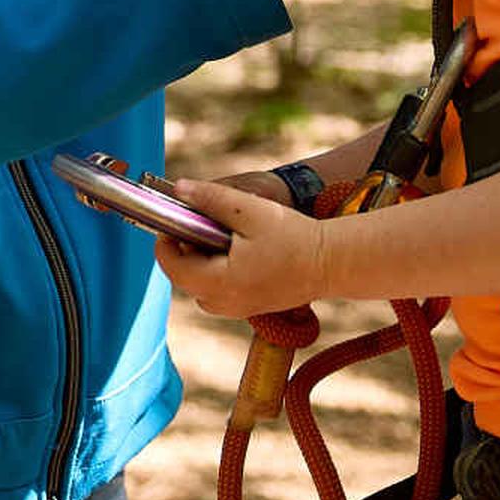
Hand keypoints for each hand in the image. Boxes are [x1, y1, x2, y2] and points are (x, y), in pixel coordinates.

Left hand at [153, 176, 330, 320]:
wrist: (333, 263)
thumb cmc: (294, 236)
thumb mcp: (251, 210)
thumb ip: (211, 199)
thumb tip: (178, 190)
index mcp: (221, 282)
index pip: (173, 267)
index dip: (165, 242)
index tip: (170, 220)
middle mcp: (225, 303)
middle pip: (185, 278)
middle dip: (185, 250)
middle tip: (200, 223)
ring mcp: (238, 310)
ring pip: (201, 287)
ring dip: (201, 262)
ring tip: (221, 237)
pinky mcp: (250, 307)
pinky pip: (219, 292)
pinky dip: (217, 272)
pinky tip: (237, 251)